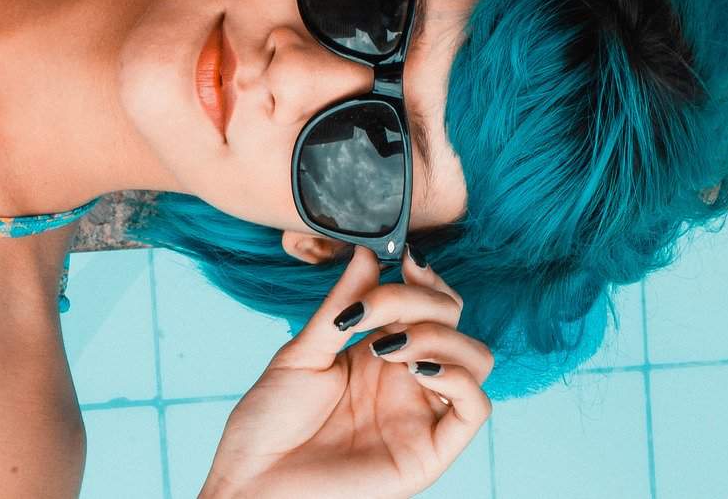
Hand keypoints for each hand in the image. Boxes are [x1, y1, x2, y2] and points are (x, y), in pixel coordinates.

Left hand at [199, 245, 493, 498]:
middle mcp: (407, 380)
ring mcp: (421, 415)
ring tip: (388, 345)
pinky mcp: (430, 453)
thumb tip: (369, 252)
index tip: (404, 257)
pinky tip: (414, 368)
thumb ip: (341, 305)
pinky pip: (475, 409)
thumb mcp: (303, 352)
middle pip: (454, 321)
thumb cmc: (269, 424)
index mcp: (379, 354)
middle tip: (373, 310)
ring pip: (476, 358)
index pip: (428, 303)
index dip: (424, 278)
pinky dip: (458, 377)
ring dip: (440, 336)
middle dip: (421, 299)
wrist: (250, 484)